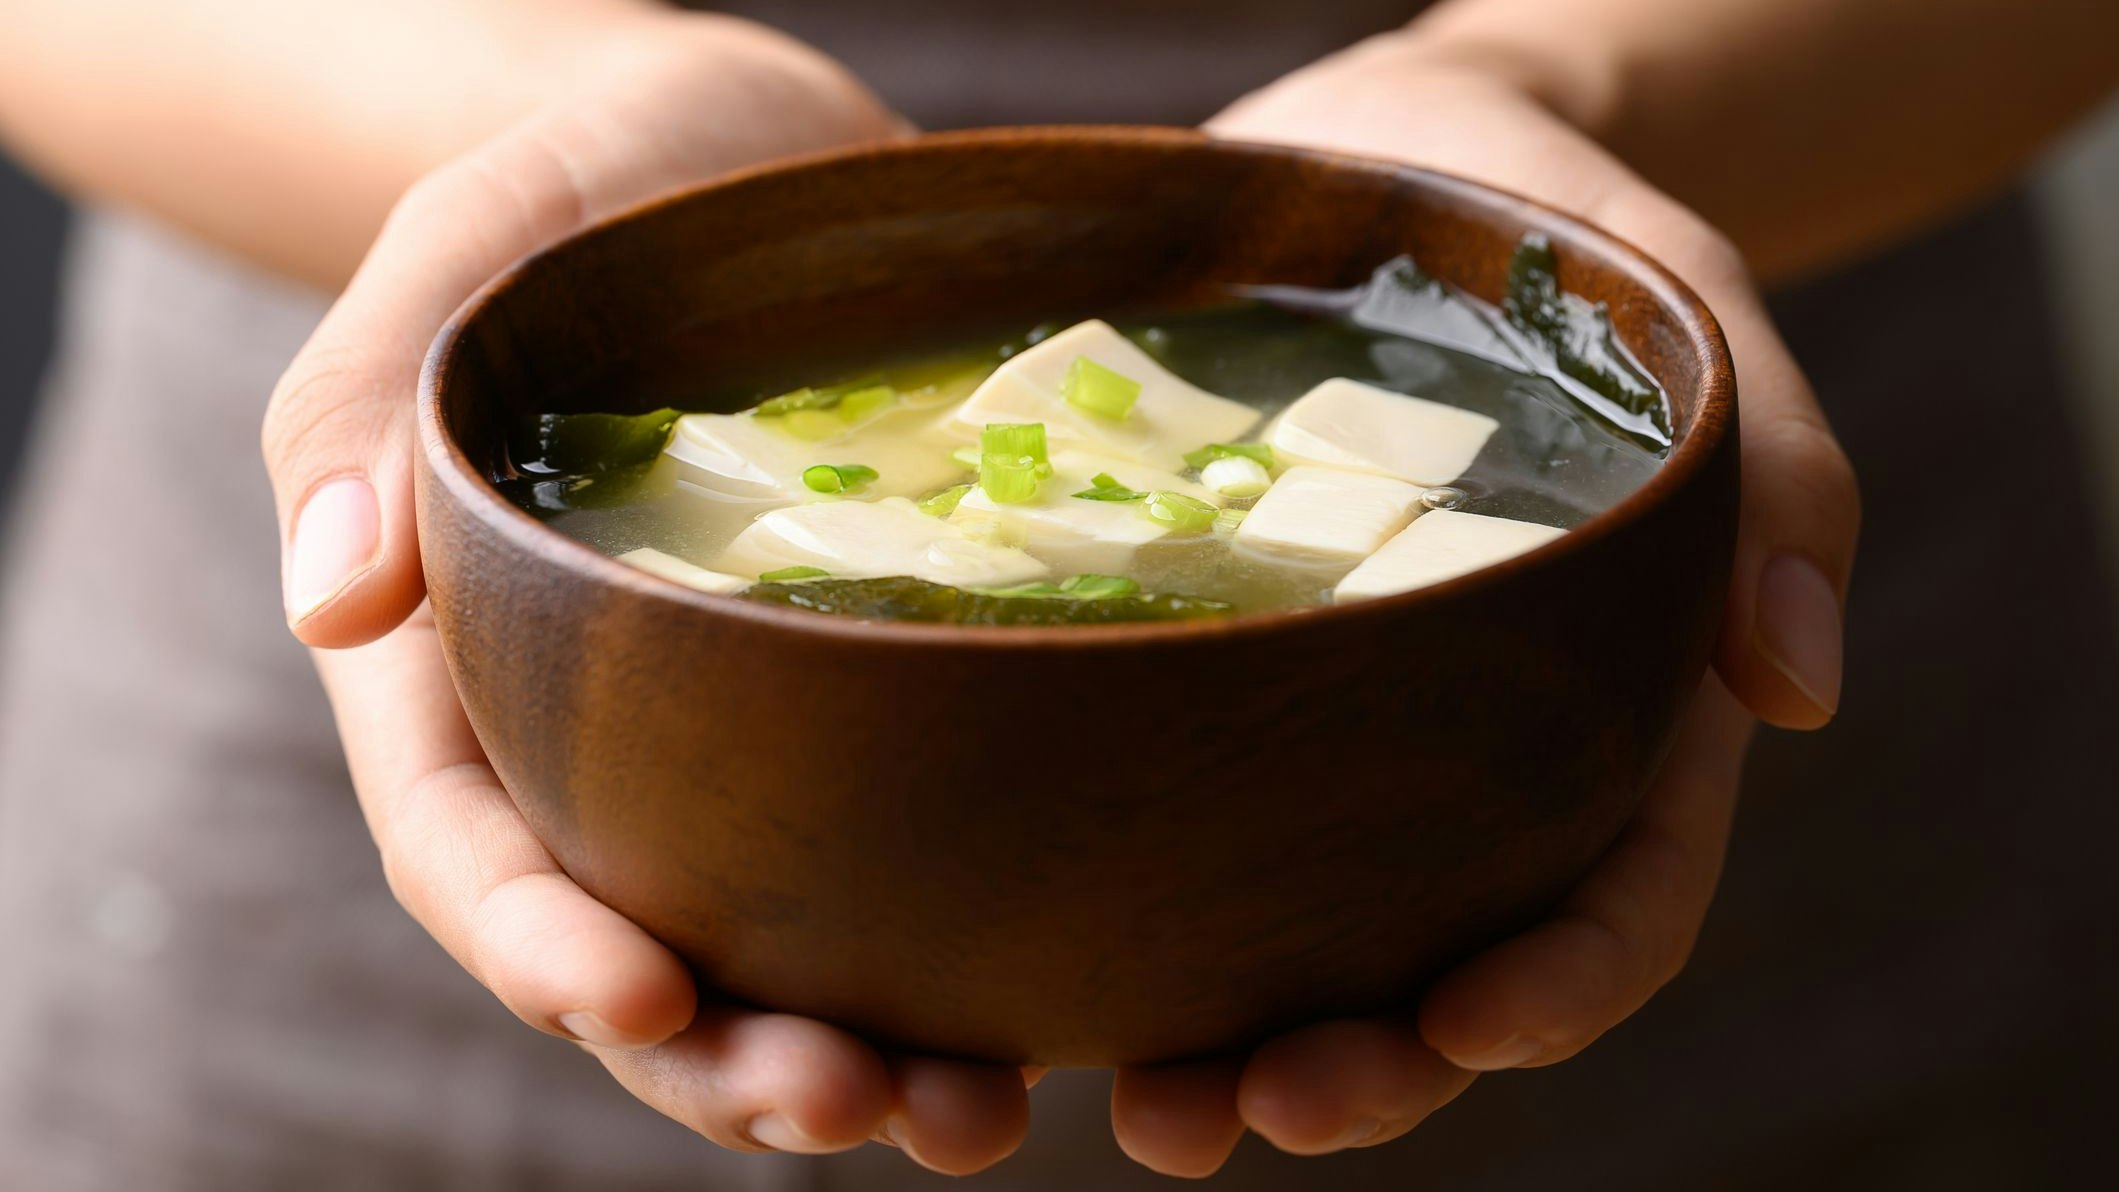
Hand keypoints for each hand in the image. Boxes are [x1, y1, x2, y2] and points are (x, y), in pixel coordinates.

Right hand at [262, 14, 1033, 1174]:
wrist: (749, 159)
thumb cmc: (594, 189)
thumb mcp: (470, 239)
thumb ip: (368, 405)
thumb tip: (328, 599)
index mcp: (465, 656)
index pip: (469, 837)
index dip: (538, 938)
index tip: (640, 994)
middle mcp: (595, 735)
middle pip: (626, 942)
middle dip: (719, 1054)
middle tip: (849, 1109)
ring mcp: (728, 739)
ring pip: (765, 946)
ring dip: (850, 1054)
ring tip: (970, 1119)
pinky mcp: (858, 712)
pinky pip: (886, 863)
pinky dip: (948, 959)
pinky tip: (1048, 1023)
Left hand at [1108, 41, 1859, 1175]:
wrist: (1398, 165)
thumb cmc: (1560, 244)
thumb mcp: (1687, 317)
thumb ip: (1776, 486)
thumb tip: (1800, 695)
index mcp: (1613, 706)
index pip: (1620, 886)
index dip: (1562, 979)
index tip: (1478, 1022)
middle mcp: (1470, 760)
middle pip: (1445, 963)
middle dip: (1374, 1064)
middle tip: (1264, 1109)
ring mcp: (1336, 742)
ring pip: (1303, 942)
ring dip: (1235, 1049)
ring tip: (1148, 1112)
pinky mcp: (1211, 692)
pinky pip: (1175, 831)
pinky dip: (1126, 926)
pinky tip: (1042, 991)